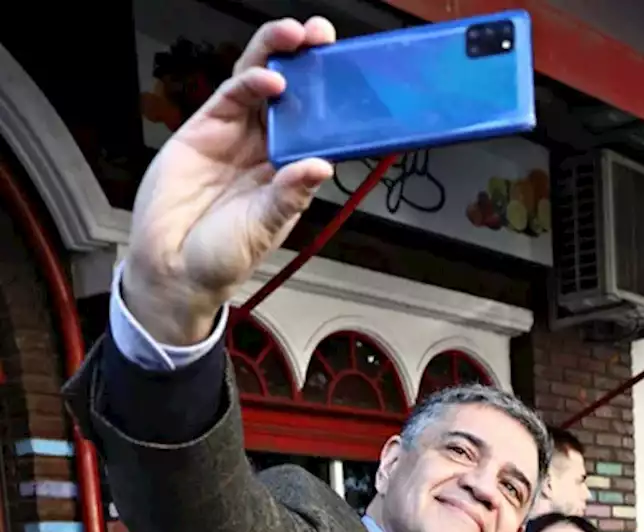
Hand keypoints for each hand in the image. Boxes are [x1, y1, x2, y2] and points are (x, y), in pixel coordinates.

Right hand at [123, 17, 337, 344]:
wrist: (173, 267)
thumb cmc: (224, 254)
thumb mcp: (265, 227)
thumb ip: (290, 196)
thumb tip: (322, 166)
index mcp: (290, 169)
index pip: (316, 122)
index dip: (331, 95)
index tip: (351, 73)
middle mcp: (265, 146)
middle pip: (289, 91)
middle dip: (306, 58)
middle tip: (322, 35)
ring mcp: (234, 135)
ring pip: (258, 82)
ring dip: (277, 55)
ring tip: (297, 35)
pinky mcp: (202, 130)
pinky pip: (229, 98)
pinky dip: (249, 83)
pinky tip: (270, 78)